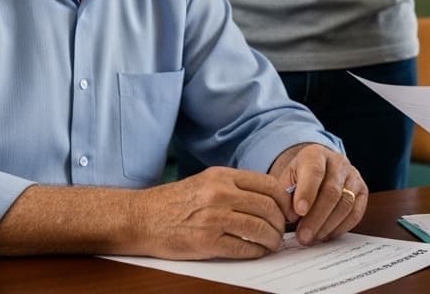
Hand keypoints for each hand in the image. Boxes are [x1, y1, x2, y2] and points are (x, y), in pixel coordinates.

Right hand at [134, 166, 293, 259]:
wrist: (141, 218)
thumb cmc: (173, 202)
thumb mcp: (206, 181)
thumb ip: (235, 186)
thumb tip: (268, 197)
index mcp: (222, 176)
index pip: (268, 185)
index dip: (284, 200)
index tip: (287, 210)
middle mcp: (220, 193)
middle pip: (268, 207)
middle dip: (281, 223)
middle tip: (282, 231)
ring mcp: (214, 218)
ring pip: (259, 228)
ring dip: (272, 239)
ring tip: (272, 243)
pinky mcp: (206, 241)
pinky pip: (243, 247)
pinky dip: (256, 251)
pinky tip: (258, 251)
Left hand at [270, 143, 367, 244]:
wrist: (317, 170)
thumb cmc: (298, 178)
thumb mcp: (286, 180)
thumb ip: (286, 196)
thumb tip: (292, 217)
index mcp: (315, 154)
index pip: (315, 171)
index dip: (307, 193)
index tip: (298, 212)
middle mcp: (338, 162)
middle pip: (332, 191)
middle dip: (316, 217)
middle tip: (303, 236)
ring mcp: (353, 176)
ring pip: (346, 203)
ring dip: (328, 226)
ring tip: (312, 238)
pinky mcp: (362, 191)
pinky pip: (356, 213)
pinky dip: (340, 228)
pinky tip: (326, 235)